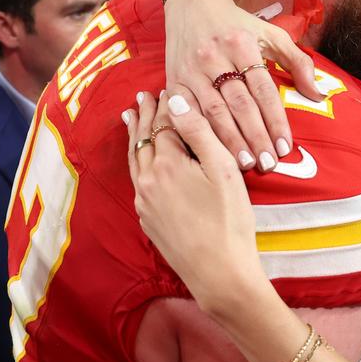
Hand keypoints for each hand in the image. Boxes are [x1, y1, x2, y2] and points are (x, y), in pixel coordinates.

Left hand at [124, 89, 260, 314]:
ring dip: (135, 136)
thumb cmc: (230, 221)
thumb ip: (199, 132)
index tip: (164, 87)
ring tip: (130, 118)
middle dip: (145, 115)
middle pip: (144, 139)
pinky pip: (137, 181)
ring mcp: (144, 202)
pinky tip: (140, 161)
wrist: (219, 273)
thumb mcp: (223, 170)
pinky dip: (137, 161)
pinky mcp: (148, 220)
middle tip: (143, 95)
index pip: (165, 124)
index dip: (167, 105)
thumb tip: (175, 100)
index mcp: (167, 163)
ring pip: (135, 160)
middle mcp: (148, 180)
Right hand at [163, 0, 321, 170]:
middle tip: (269, 164)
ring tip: (246, 164)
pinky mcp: (173, 80)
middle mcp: (214, 56)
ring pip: (213, 112)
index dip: (275, 120)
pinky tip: (212, 152)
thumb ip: (297, 62)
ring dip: (230, 141)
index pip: (263, 90)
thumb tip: (318, 94)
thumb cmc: (237, 24)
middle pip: (239, 105)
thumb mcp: (270, 34)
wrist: (191, 4)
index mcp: (241, 44)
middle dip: (255, 137)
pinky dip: (200, 133)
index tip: (286, 146)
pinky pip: (187, 112)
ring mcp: (191, 70)